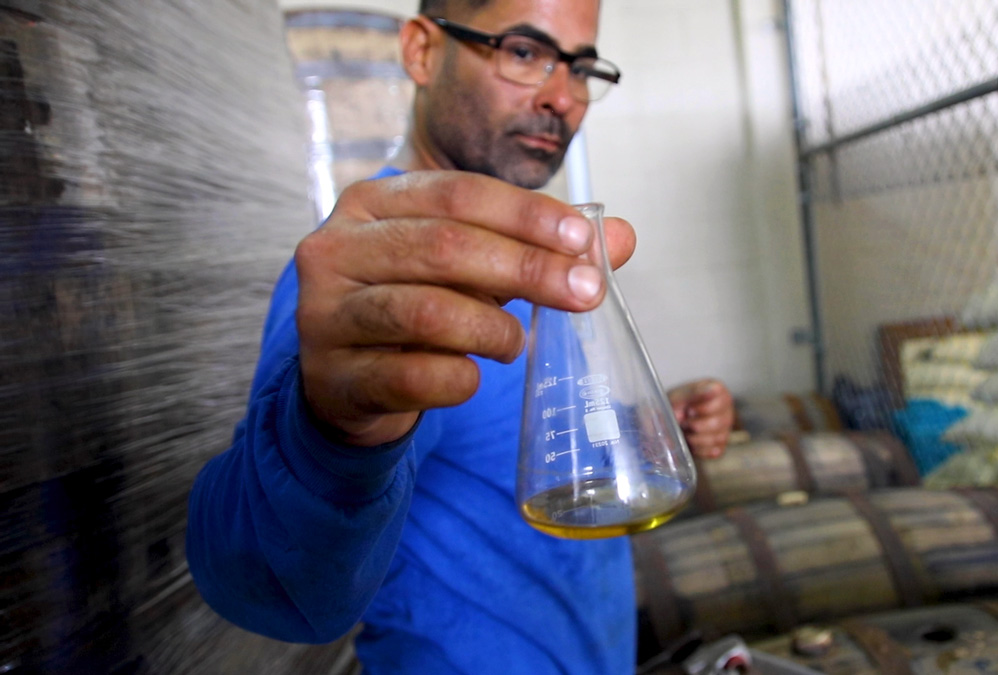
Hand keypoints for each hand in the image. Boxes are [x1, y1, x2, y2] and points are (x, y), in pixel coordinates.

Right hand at [295, 171, 635, 446]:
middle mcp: (336, 248)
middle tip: (584, 294)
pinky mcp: (332, 376)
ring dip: (492, 329)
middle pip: (444, 246)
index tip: (583, 239)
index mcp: (373, 203)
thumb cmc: (415, 305)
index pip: (458, 192)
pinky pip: (409, 376)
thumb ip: (538, 248)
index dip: (526, 214)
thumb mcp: (472, 267)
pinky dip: (458, 379)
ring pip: (424, 311)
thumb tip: (619, 237)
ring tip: (516, 343)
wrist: (345, 381)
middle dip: (526, 268)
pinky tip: (473, 376)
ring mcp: (325, 314)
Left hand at [668, 379, 733, 459]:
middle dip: (695, 425)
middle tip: (683, 422)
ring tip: (685, 432)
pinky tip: (690, 442)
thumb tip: (682, 412)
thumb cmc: (677, 403)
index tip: (689, 409)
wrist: (672, 418)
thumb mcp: (678, 395)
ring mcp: (726, 427)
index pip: (718, 395)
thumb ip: (683, 400)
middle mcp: (726, 407)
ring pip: (716, 438)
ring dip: (695, 438)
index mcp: (717, 390)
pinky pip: (714, 451)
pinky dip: (699, 449)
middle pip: (718, 422)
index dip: (702, 406)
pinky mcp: (721, 444)